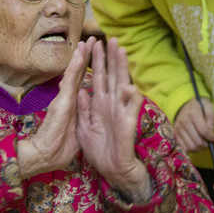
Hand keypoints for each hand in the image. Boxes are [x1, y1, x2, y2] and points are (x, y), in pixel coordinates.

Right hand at [16, 38, 92, 178]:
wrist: (45, 157)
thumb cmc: (59, 148)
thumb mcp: (76, 130)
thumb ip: (80, 116)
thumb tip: (85, 109)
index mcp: (72, 104)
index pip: (82, 82)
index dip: (87, 68)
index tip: (93, 54)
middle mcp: (67, 98)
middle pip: (78, 73)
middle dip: (85, 56)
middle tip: (92, 40)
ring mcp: (64, 98)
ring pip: (74, 72)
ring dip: (81, 56)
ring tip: (87, 41)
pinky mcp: (62, 101)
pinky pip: (71, 80)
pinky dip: (76, 66)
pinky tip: (81, 54)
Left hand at [77, 37, 151, 202]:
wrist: (109, 174)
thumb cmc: (96, 153)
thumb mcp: (84, 129)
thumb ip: (83, 109)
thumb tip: (82, 89)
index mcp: (100, 106)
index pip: (98, 78)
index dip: (97, 61)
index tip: (96, 43)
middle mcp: (111, 107)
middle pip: (111, 77)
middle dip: (111, 58)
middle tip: (113, 39)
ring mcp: (119, 115)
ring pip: (122, 87)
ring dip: (122, 70)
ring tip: (121, 52)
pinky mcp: (125, 127)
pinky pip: (129, 111)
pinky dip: (130, 99)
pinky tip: (129, 87)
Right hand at [174, 97, 213, 153]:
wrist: (185, 105)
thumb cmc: (199, 106)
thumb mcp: (208, 106)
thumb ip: (211, 118)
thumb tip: (211, 132)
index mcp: (192, 113)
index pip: (203, 131)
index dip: (212, 137)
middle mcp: (183, 122)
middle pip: (197, 141)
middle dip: (207, 144)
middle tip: (210, 142)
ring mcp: (178, 129)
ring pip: (191, 147)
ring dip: (200, 148)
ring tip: (204, 143)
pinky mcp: (175, 134)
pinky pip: (185, 148)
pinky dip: (193, 149)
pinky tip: (197, 144)